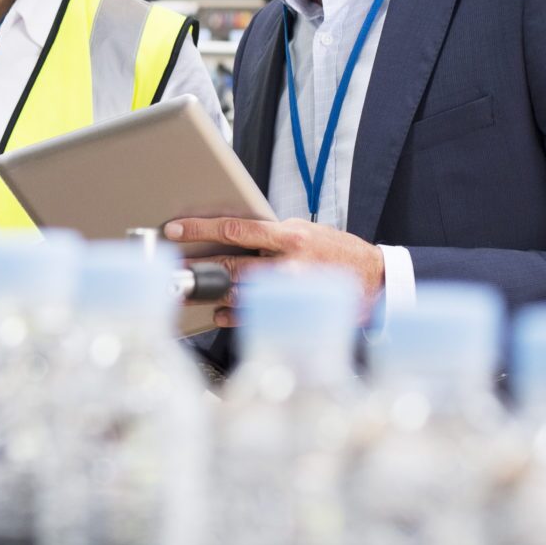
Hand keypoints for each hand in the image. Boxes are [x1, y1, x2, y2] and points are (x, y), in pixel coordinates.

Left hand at [163, 215, 385, 322]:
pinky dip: (231, 315)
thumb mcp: (303, 230)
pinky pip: (254, 316)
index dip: (201, 229)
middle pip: (230, 264)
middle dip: (196, 265)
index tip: (174, 229)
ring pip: (238, 292)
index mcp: (289, 236)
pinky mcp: (292, 312)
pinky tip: (217, 313)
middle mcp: (288, 263)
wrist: (373, 278)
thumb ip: (269, 234)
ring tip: (188, 290)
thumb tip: (228, 234)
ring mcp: (290, 291)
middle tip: (172, 265)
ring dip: (209, 292)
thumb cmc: (333, 250)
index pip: (235, 228)